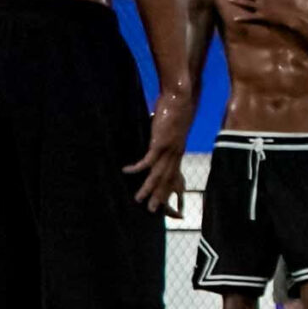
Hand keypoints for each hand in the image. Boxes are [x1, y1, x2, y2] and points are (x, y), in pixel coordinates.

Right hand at [127, 86, 195, 214]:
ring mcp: (168, 149)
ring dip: (148, 188)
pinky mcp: (160, 142)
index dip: (167, 189)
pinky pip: (147, 159)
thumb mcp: (169, 126)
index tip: (164, 201)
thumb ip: (161, 132)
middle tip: (151, 210)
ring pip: (157, 174)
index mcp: (177, 151)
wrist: (180, 98)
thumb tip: (154, 130)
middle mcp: (175, 153)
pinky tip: (127, 171)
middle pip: (166, 180)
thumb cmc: (174, 109)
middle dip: (159, 196)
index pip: (172, 175)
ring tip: (138, 198)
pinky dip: (137, 167)